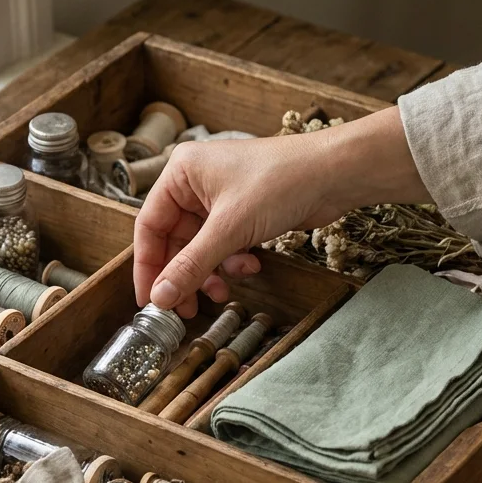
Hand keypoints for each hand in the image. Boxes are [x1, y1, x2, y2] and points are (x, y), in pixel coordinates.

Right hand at [132, 106, 428, 316]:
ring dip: (211, 272)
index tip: (150, 300)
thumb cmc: (281, 181)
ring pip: (201, 247)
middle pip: (175, 240)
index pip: (149, 226)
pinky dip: (233, 260)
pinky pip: (224, 245)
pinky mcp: (243, 211)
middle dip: (185, 275)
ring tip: (222, 292)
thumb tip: (161, 297)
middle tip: (187, 308)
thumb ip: (192, 265)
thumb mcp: (230, 229)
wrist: (334, 174)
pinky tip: (251, 264)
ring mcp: (221, 198)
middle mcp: (196, 183)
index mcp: (181, 173)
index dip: (148, 266)